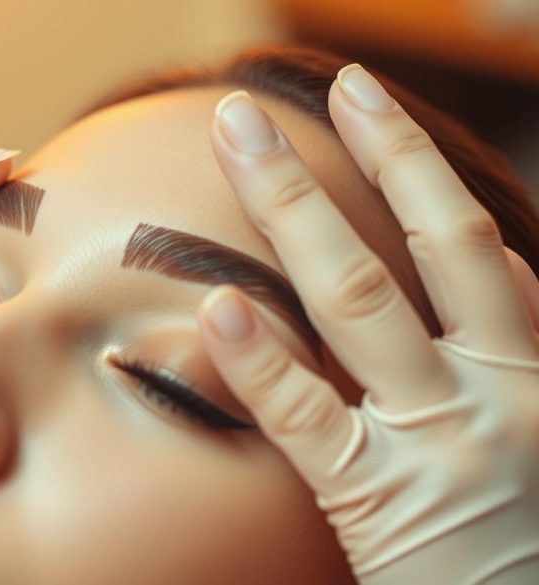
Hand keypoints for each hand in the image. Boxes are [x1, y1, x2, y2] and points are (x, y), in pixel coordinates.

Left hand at [199, 67, 538, 582]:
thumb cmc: (527, 540)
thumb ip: (519, 349)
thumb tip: (501, 263)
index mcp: (535, 373)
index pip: (476, 248)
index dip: (421, 169)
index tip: (375, 109)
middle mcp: (498, 391)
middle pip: (431, 242)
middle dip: (381, 151)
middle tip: (330, 84)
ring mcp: (439, 441)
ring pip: (360, 298)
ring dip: (293, 206)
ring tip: (240, 141)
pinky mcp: (380, 502)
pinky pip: (308, 417)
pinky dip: (262, 357)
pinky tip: (219, 301)